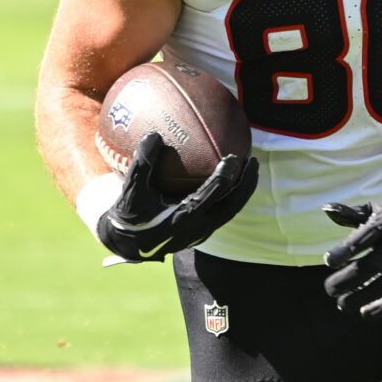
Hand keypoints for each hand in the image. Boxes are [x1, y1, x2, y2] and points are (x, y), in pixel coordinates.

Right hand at [94, 133, 257, 262]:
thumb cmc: (130, 216)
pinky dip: (230, 197)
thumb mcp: (132, 190)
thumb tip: (154, 135)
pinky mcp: (200, 234)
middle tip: (254, 161)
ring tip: (248, 171)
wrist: (128, 245)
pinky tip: (229, 183)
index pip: (214, 194)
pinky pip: (222, 213)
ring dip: (241, 191)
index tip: (233, 157)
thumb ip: (143, 164)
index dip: (226, 175)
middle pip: (233, 205)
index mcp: (185, 216)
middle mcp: (199, 227)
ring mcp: (202, 232)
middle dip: (247, 184)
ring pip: (230, 211)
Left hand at [321, 199, 381, 318]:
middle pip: (372, 265)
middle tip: (329, 289)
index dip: (345, 250)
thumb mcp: (375, 212)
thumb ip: (350, 213)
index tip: (328, 261)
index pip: (365, 237)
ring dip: (361, 297)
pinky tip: (365, 313)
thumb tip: (326, 209)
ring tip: (342, 304)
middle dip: (347, 279)